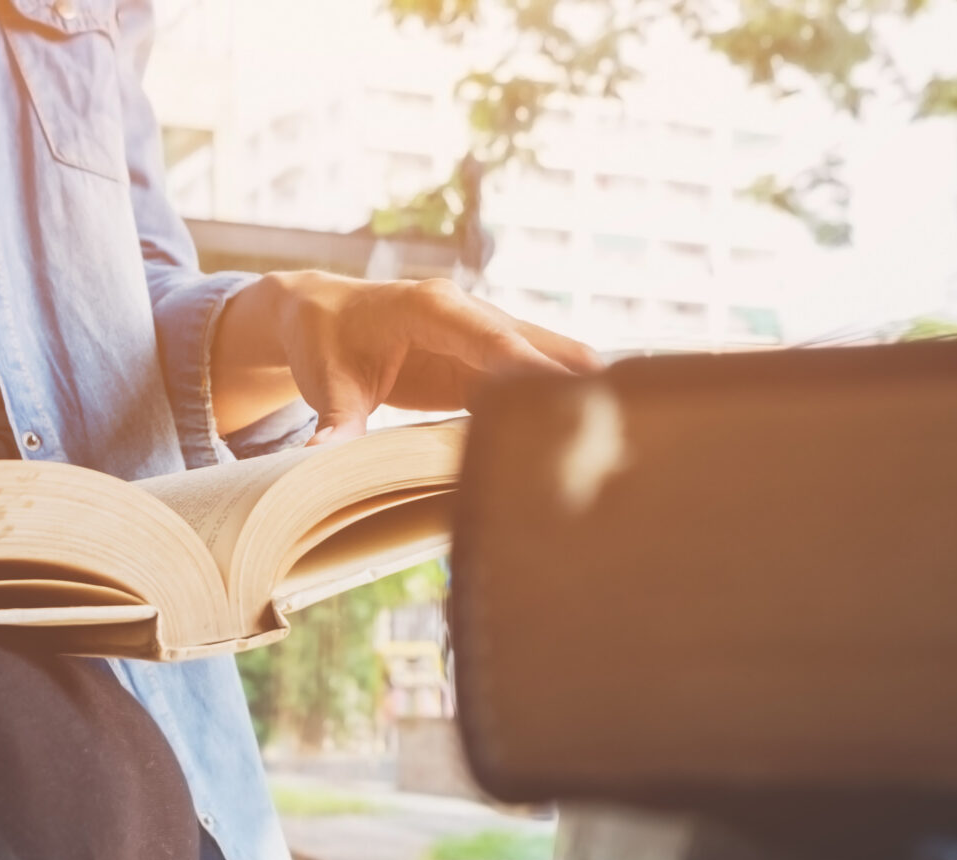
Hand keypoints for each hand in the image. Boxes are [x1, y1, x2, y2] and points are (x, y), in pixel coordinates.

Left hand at [209, 272, 600, 443]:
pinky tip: (599, 435)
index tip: (563, 387)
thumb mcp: (324, 383)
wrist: (324, 317)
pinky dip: (567, 403)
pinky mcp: (491, 363)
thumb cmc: (324, 343)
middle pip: (537, 342)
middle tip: (625, 415)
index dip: (526, 361)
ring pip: (551, 358)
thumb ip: (335, 419)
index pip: (486, 333)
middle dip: (577, 378)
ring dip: (584, 392)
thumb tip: (324, 454)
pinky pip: (538, 380)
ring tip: (632, 430)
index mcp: (428, 307)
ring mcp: (486, 337)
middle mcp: (468, 315)